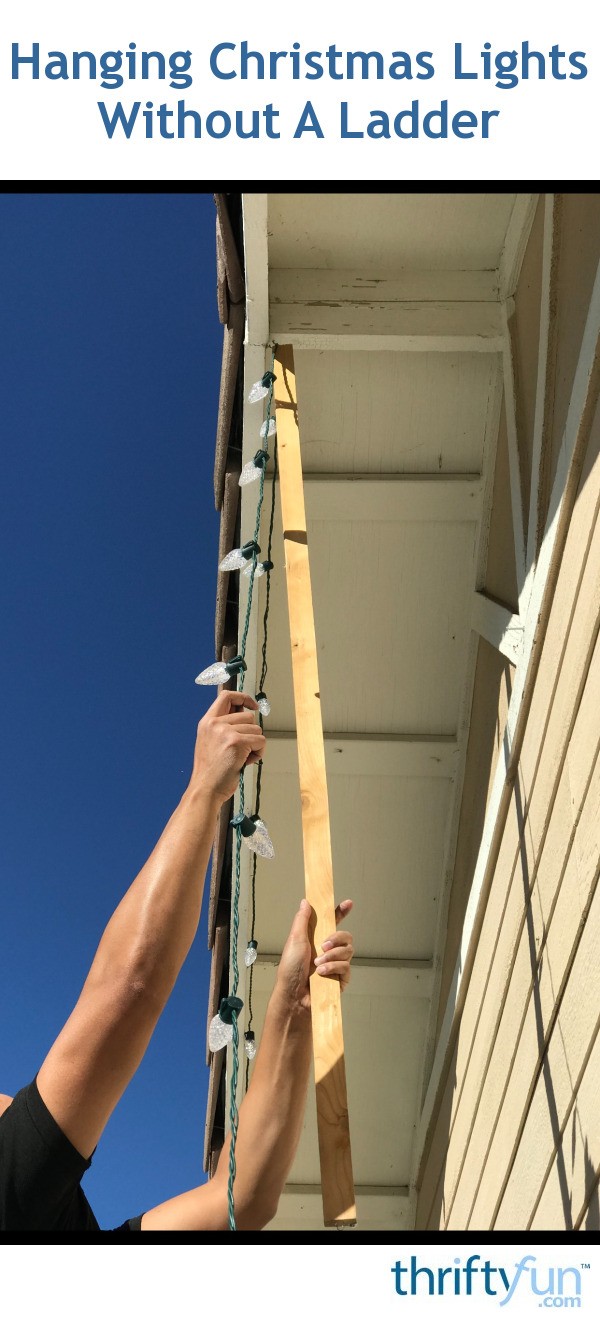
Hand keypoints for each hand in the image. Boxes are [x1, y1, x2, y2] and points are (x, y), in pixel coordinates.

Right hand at [190, 690, 265, 806]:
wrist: (205, 789)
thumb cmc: (210, 771)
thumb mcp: (210, 742)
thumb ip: (224, 727)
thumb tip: (247, 715)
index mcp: (207, 722)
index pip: (226, 696)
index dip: (243, 697)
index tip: (253, 706)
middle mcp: (215, 723)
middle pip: (249, 716)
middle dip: (251, 733)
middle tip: (240, 750)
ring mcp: (225, 731)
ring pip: (257, 730)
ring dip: (255, 745)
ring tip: (241, 758)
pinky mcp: (236, 742)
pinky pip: (261, 741)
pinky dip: (258, 753)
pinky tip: (245, 762)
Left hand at [275, 898, 353, 1013]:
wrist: (293, 995)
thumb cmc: (290, 969)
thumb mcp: (294, 940)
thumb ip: (302, 920)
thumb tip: (306, 902)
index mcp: (317, 938)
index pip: (333, 922)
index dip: (341, 912)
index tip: (348, 903)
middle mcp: (329, 950)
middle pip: (346, 936)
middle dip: (338, 938)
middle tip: (324, 945)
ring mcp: (336, 964)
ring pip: (348, 951)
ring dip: (332, 956)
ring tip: (318, 964)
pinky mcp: (341, 978)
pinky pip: (346, 967)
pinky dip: (334, 967)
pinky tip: (322, 973)